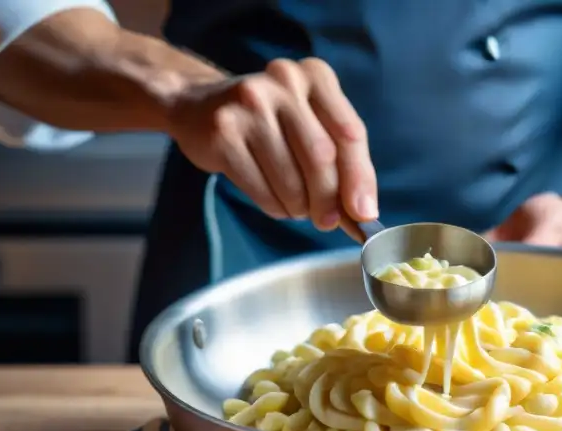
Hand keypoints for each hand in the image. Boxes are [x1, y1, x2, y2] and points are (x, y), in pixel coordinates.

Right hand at [166, 58, 377, 228]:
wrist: (197, 107)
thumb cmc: (270, 123)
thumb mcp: (310, 126)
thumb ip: (341, 162)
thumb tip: (363, 214)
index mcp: (316, 76)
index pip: (350, 133)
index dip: (360, 178)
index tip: (363, 214)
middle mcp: (284, 82)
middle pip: (321, 158)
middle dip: (328, 199)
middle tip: (327, 221)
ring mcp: (250, 103)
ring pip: (291, 179)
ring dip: (299, 207)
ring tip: (296, 206)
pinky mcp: (223, 131)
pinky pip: (261, 188)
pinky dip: (275, 206)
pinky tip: (275, 201)